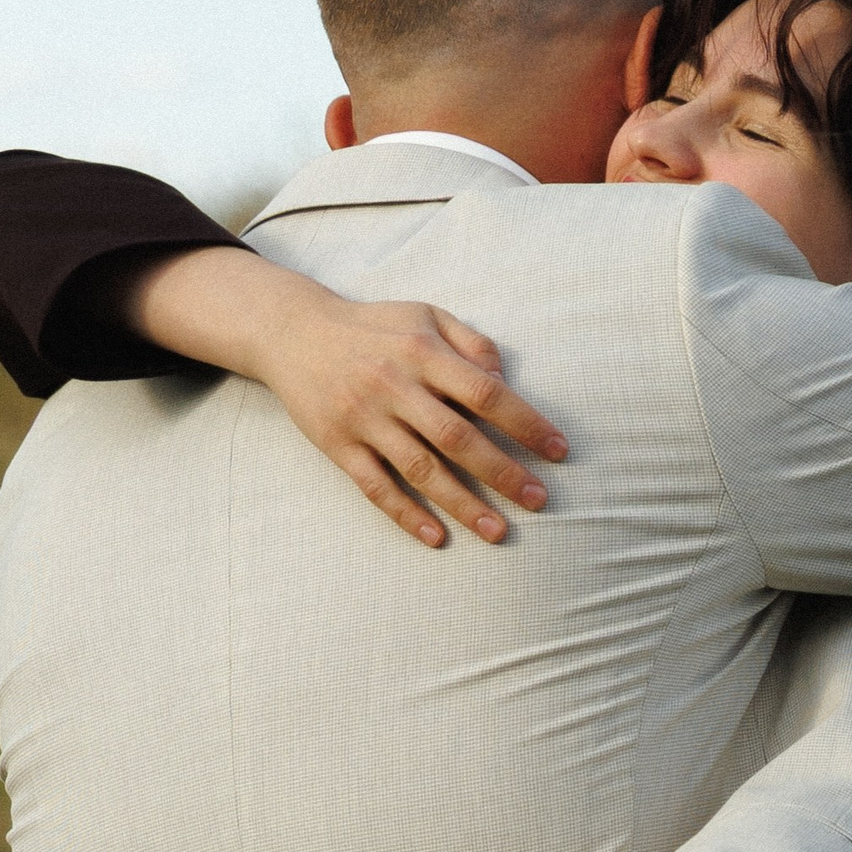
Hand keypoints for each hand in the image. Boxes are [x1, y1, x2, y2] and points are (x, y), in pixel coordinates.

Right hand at [120, 249, 567, 547]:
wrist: (294, 332)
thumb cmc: (373, 327)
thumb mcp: (424, 314)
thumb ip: (470, 342)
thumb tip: (505, 378)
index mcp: (423, 352)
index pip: (486, 393)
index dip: (526, 423)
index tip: (557, 451)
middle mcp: (396, 387)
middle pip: (459, 438)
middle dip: (504, 473)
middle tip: (539, 500)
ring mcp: (365, 419)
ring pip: (421, 470)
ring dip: (463, 504)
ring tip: (499, 531)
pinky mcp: (339, 445)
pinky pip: (376, 486)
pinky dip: (406, 513)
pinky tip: (436, 536)